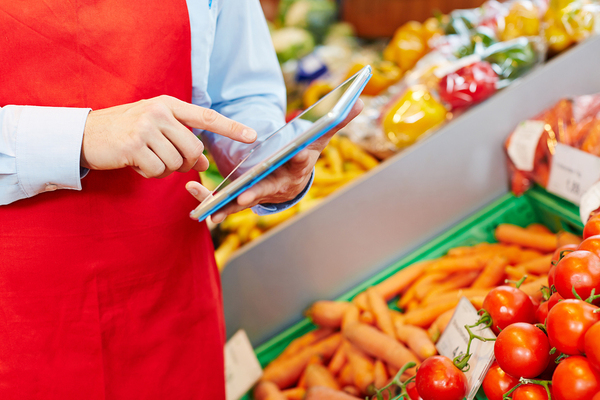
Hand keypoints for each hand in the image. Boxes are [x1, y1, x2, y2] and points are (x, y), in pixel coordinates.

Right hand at [81, 95, 256, 177]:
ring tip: (149, 160)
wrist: (85, 134)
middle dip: (188, 164)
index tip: (253, 136)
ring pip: (177, 163)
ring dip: (167, 170)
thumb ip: (181, 140)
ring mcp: (146, 128)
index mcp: (168, 105)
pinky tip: (138, 165)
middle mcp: (159, 113)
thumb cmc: (125, 131)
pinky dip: (152, 174)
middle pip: (194, 150)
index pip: (207, 117)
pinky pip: (158, 171)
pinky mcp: (134, 147)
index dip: (232, 128)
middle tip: (171, 161)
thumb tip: (205, 163)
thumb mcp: (156, 129)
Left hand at [186, 99, 363, 222]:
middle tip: (246, 194)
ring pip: (242, 202)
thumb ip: (336, 120)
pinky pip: (225, 204)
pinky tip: (194, 197)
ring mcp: (259, 195)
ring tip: (210, 207)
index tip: (296, 153)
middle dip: (258, 192)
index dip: (299, 159)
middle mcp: (278, 186)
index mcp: (296, 168)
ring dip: (226, 205)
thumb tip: (361, 101)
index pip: (300, 163)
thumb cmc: (303, 154)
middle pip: (268, 189)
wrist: (289, 179)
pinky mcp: (241, 199)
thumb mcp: (318, 137)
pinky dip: (211, 203)